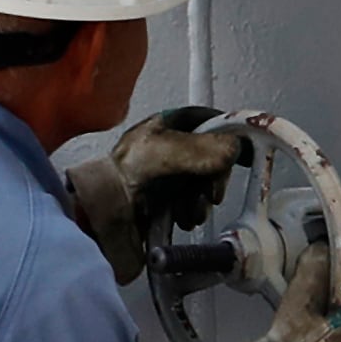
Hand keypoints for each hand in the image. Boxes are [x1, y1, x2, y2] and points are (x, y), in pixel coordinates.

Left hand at [111, 105, 249, 219]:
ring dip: (202, 201)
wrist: (99, 213)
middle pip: (213, 159)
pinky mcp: (165, 203)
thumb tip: (235, 149)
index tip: (241, 154)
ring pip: (204, 185)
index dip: (228, 135)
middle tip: (210, 194)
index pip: (209, 123)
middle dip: (214, 178)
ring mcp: (168, 178)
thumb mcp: (166, 151)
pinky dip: (192, 214)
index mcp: (167, 126)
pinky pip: (192, 206)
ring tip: (188, 211)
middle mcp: (170, 150)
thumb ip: (206, 148)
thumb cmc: (125, 173)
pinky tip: (181, 219)